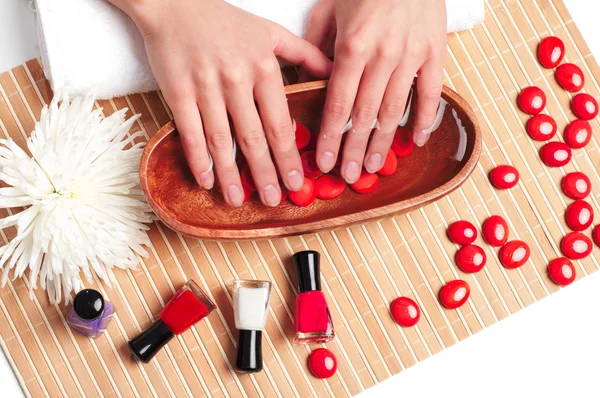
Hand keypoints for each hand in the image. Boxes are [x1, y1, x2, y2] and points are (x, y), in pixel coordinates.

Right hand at [113, 0, 331, 206]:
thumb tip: (333, 72)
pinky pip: (190, 132)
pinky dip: (198, 159)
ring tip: (239, 200)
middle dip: (266, 174)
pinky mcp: (178, 91)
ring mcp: (206, 87)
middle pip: (254, 138)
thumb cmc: (223, 20)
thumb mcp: (270, 32)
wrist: (174, 3)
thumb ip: (304, 54)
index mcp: (263, 68)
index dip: (288, 157)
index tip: (297, 181)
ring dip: (231, 175)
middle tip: (274, 200)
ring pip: (222, 141)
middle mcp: (236, 80)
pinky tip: (207, 180)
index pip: (280, 124)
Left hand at [306, 0, 446, 181]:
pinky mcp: (436, 52)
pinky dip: (425, 119)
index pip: (338, 104)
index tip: (324, 162)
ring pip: (395, 110)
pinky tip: (415, 141)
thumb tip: (306, 80)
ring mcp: (412, 56)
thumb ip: (316, 47)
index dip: (331, 137)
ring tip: (375, 167)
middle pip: (365, 115)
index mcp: (352, 48)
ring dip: (384, 143)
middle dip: (355, 149)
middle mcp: (382, 57)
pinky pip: (432, 93)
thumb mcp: (329, 9)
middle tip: (350, 177)